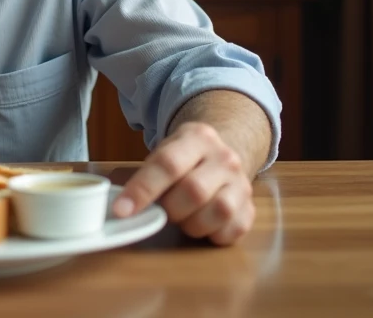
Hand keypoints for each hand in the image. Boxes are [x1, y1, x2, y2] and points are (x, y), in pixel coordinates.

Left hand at [113, 121, 254, 245]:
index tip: (122, 211)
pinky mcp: (250, 208)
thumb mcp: (165, 152)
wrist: (223, 154)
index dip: (142, 189)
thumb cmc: (185, 158)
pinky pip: (232, 231)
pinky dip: (211, 235)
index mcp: (198, 137)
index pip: (168, 164)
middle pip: (194, 190)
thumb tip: (124, 208)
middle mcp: (225, 158)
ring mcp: (242, 183)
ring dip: (191, 224)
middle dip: (170, 208)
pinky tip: (202, 224)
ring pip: (218, 212)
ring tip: (183, 217)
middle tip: (163, 209)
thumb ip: (147, 174)